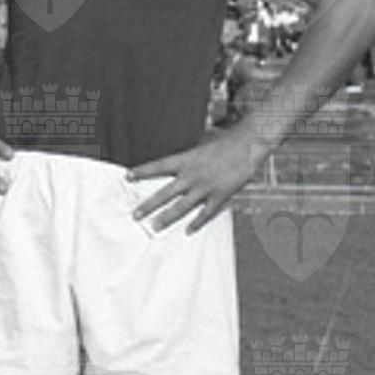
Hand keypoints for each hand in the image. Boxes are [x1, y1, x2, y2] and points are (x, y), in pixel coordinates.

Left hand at [128, 127, 261, 234]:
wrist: (248, 144)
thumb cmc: (225, 143)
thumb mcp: (200, 146)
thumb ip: (188, 158)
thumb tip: (177, 164)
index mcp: (185, 160)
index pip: (158, 166)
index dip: (142, 172)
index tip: (127, 177)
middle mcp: (191, 175)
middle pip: (165, 193)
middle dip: (149, 205)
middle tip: (135, 215)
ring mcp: (205, 187)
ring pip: (182, 207)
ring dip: (166, 218)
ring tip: (154, 227)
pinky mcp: (220, 195)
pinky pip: (206, 213)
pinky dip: (197, 223)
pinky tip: (188, 231)